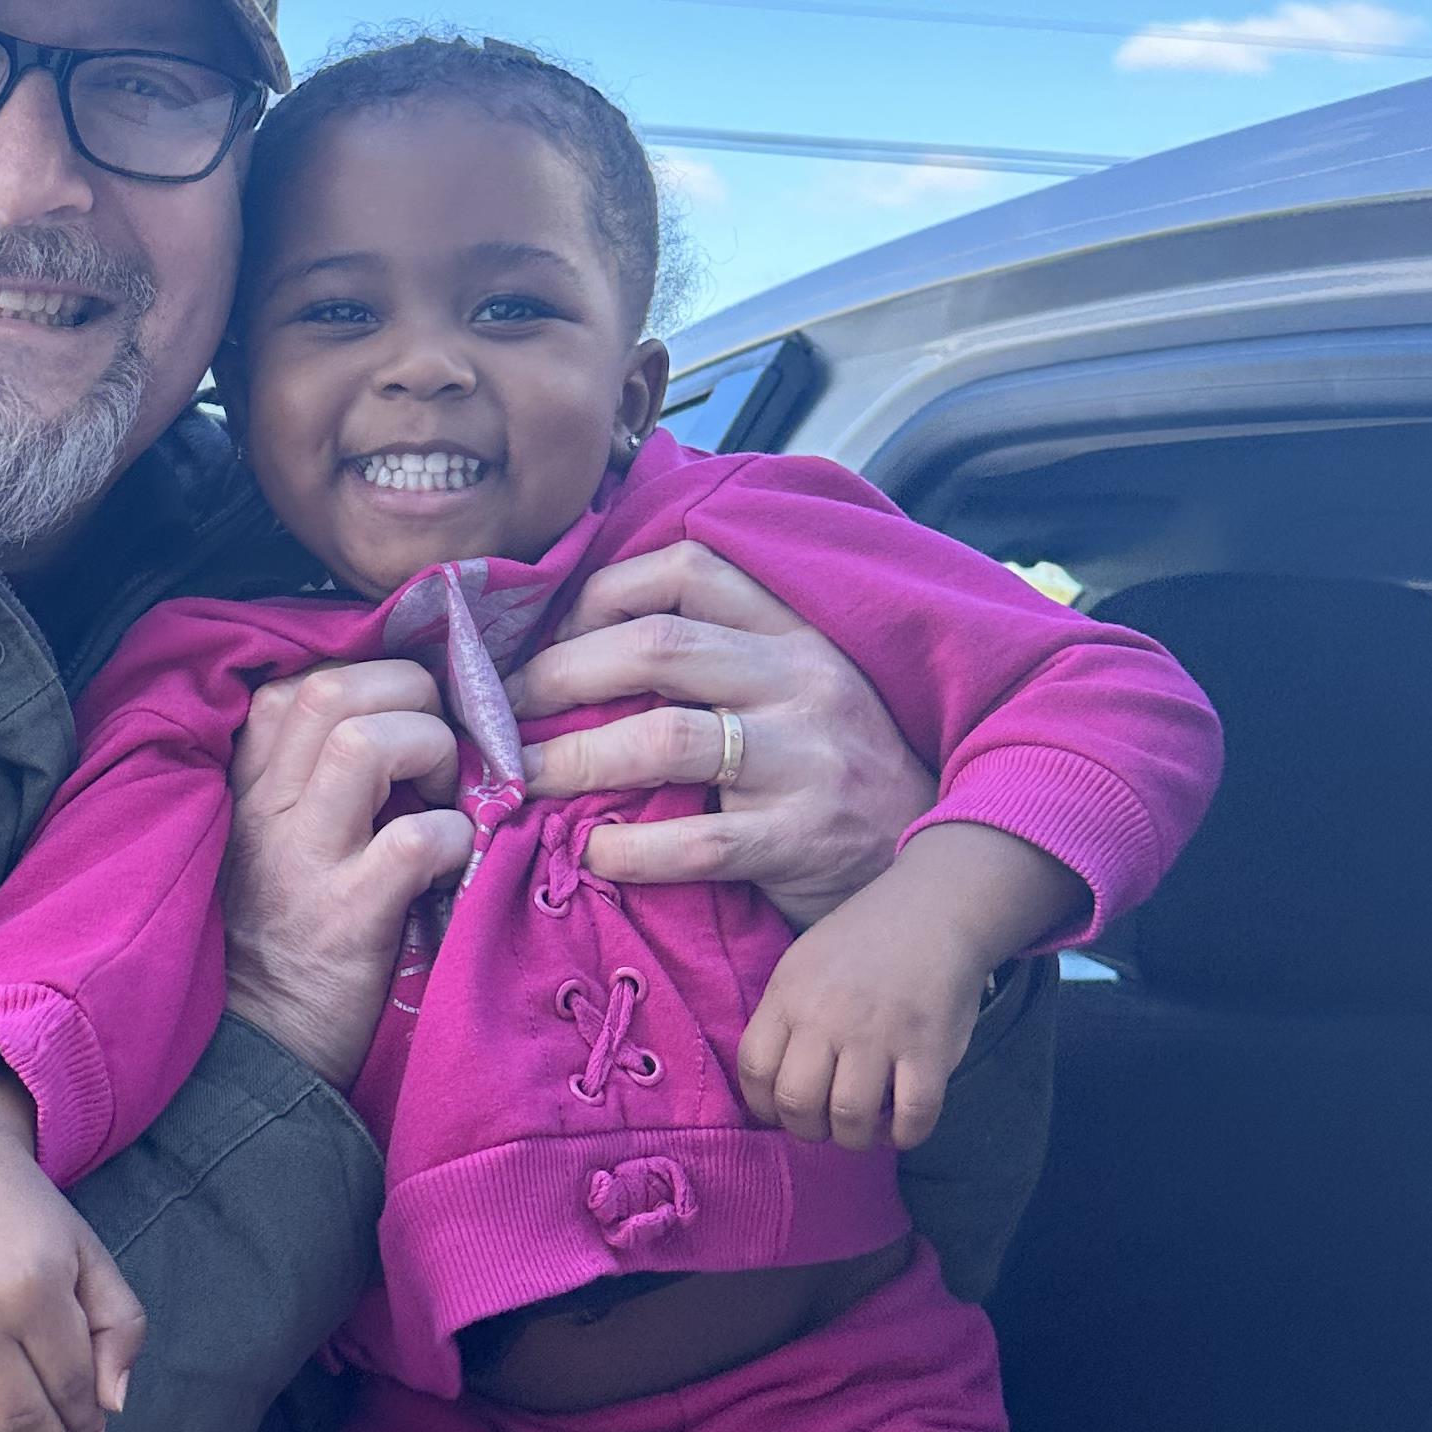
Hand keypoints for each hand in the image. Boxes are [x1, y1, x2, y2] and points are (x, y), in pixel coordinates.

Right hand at [219, 660, 470, 1091]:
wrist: (254, 1059)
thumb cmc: (275, 946)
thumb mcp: (269, 847)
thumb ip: (306, 785)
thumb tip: (399, 726)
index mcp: (246, 789)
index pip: (297, 682)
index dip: (373, 680)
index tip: (408, 718)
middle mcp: (264, 812)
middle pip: (331, 689)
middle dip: (409, 697)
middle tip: (436, 753)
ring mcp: (301, 864)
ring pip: (367, 743)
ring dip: (431, 753)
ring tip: (443, 797)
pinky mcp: (344, 921)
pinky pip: (413, 840)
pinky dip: (452, 838)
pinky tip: (449, 866)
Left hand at [510, 542, 931, 924]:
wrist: (931, 862)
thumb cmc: (840, 769)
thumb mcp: (803, 685)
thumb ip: (725, 653)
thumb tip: (589, 640)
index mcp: (796, 631)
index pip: (690, 569)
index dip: (603, 591)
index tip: (551, 631)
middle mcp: (802, 681)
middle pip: (656, 646)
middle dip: (559, 673)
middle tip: (501, 708)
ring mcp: (805, 760)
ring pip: (664, 738)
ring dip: (572, 758)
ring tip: (520, 778)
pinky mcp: (801, 840)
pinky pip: (694, 841)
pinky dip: (627, 847)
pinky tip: (592, 850)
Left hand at [736, 861, 987, 1149]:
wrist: (936, 908)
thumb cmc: (866, 940)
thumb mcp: (804, 961)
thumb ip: (786, 1015)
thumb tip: (770, 1083)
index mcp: (791, 993)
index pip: (754, 1069)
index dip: (763, 1106)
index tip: (782, 1111)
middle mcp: (829, 1016)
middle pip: (796, 1103)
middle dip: (807, 1129)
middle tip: (824, 1123)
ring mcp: (880, 1034)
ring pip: (850, 1119)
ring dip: (853, 1138)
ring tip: (862, 1127)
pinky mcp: (929, 1049)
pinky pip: (911, 1117)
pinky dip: (903, 1136)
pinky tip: (900, 1127)